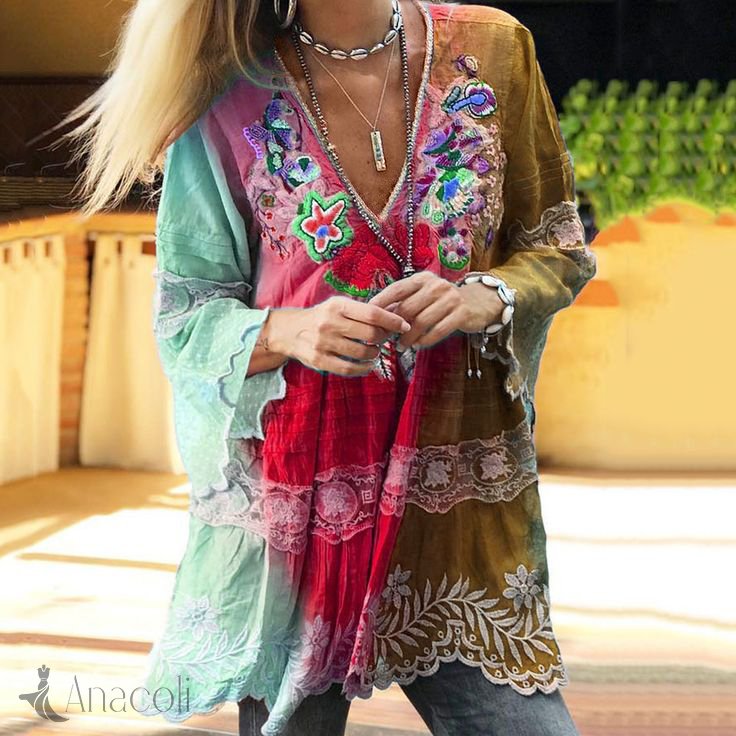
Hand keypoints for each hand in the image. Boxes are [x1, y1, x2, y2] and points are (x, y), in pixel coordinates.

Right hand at [264, 296, 410, 375]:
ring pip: (362, 353)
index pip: (372, 313)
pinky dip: (364, 369)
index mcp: (337, 306)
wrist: (289, 331)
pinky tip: (368, 365)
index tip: (404, 325)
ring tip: (375, 351)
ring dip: (375, 354)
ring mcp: (323, 343)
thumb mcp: (338, 305)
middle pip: (370, 335)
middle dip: (384, 338)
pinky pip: (349, 369)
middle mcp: (329, 323)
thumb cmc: (322, 316)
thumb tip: (396, 314)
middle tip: (386, 339)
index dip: (392, 321)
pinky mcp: (319, 360)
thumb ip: (363, 310)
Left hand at [368, 271, 504, 349]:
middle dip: (394, 326)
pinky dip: (425, 341)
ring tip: (401, 346)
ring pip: (422, 322)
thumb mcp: (423, 295)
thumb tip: (377, 317)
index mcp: (422, 278)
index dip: (381, 303)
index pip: (397, 289)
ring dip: (408, 337)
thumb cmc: (442, 301)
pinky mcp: (461, 313)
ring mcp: (451, 299)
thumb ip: (403, 303)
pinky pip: (438, 331)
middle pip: (408, 308)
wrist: (478, 302)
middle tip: (385, 339)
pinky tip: (417, 346)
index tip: (368, 317)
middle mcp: (436, 285)